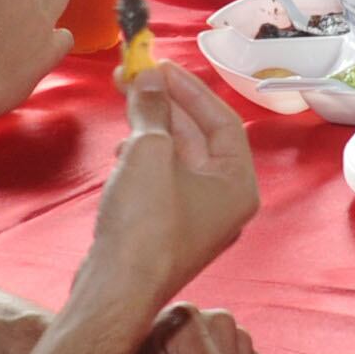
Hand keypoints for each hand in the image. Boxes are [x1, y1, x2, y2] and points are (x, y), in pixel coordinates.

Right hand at [85, 62, 258, 310]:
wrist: (116, 289)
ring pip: (177, 157)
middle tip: (135, 76)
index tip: (161, 65)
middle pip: (199, 137)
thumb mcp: (149, 151)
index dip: (191, 89)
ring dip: (151, 129)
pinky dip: (142, 158)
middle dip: (166, 105)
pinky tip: (120, 151)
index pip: (223, 121)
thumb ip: (152, 109)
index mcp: (238, 185)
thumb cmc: (145, 223)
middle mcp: (224, 202)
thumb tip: (148, 79)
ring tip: (125, 109)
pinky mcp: (166, 229)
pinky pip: (161, 180)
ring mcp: (196, 218)